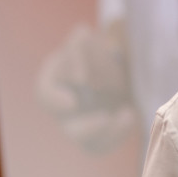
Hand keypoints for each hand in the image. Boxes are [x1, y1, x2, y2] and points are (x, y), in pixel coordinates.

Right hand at [35, 22, 135, 153]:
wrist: (124, 59)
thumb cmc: (103, 45)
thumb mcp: (94, 37)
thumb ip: (85, 39)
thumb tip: (82, 33)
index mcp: (55, 80)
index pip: (46, 94)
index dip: (55, 100)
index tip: (72, 102)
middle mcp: (66, 107)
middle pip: (70, 129)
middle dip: (87, 128)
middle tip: (105, 118)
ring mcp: (84, 122)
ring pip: (89, 143)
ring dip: (108, 134)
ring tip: (127, 114)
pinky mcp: (104, 131)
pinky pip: (107, 143)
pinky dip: (119, 133)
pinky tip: (131, 114)